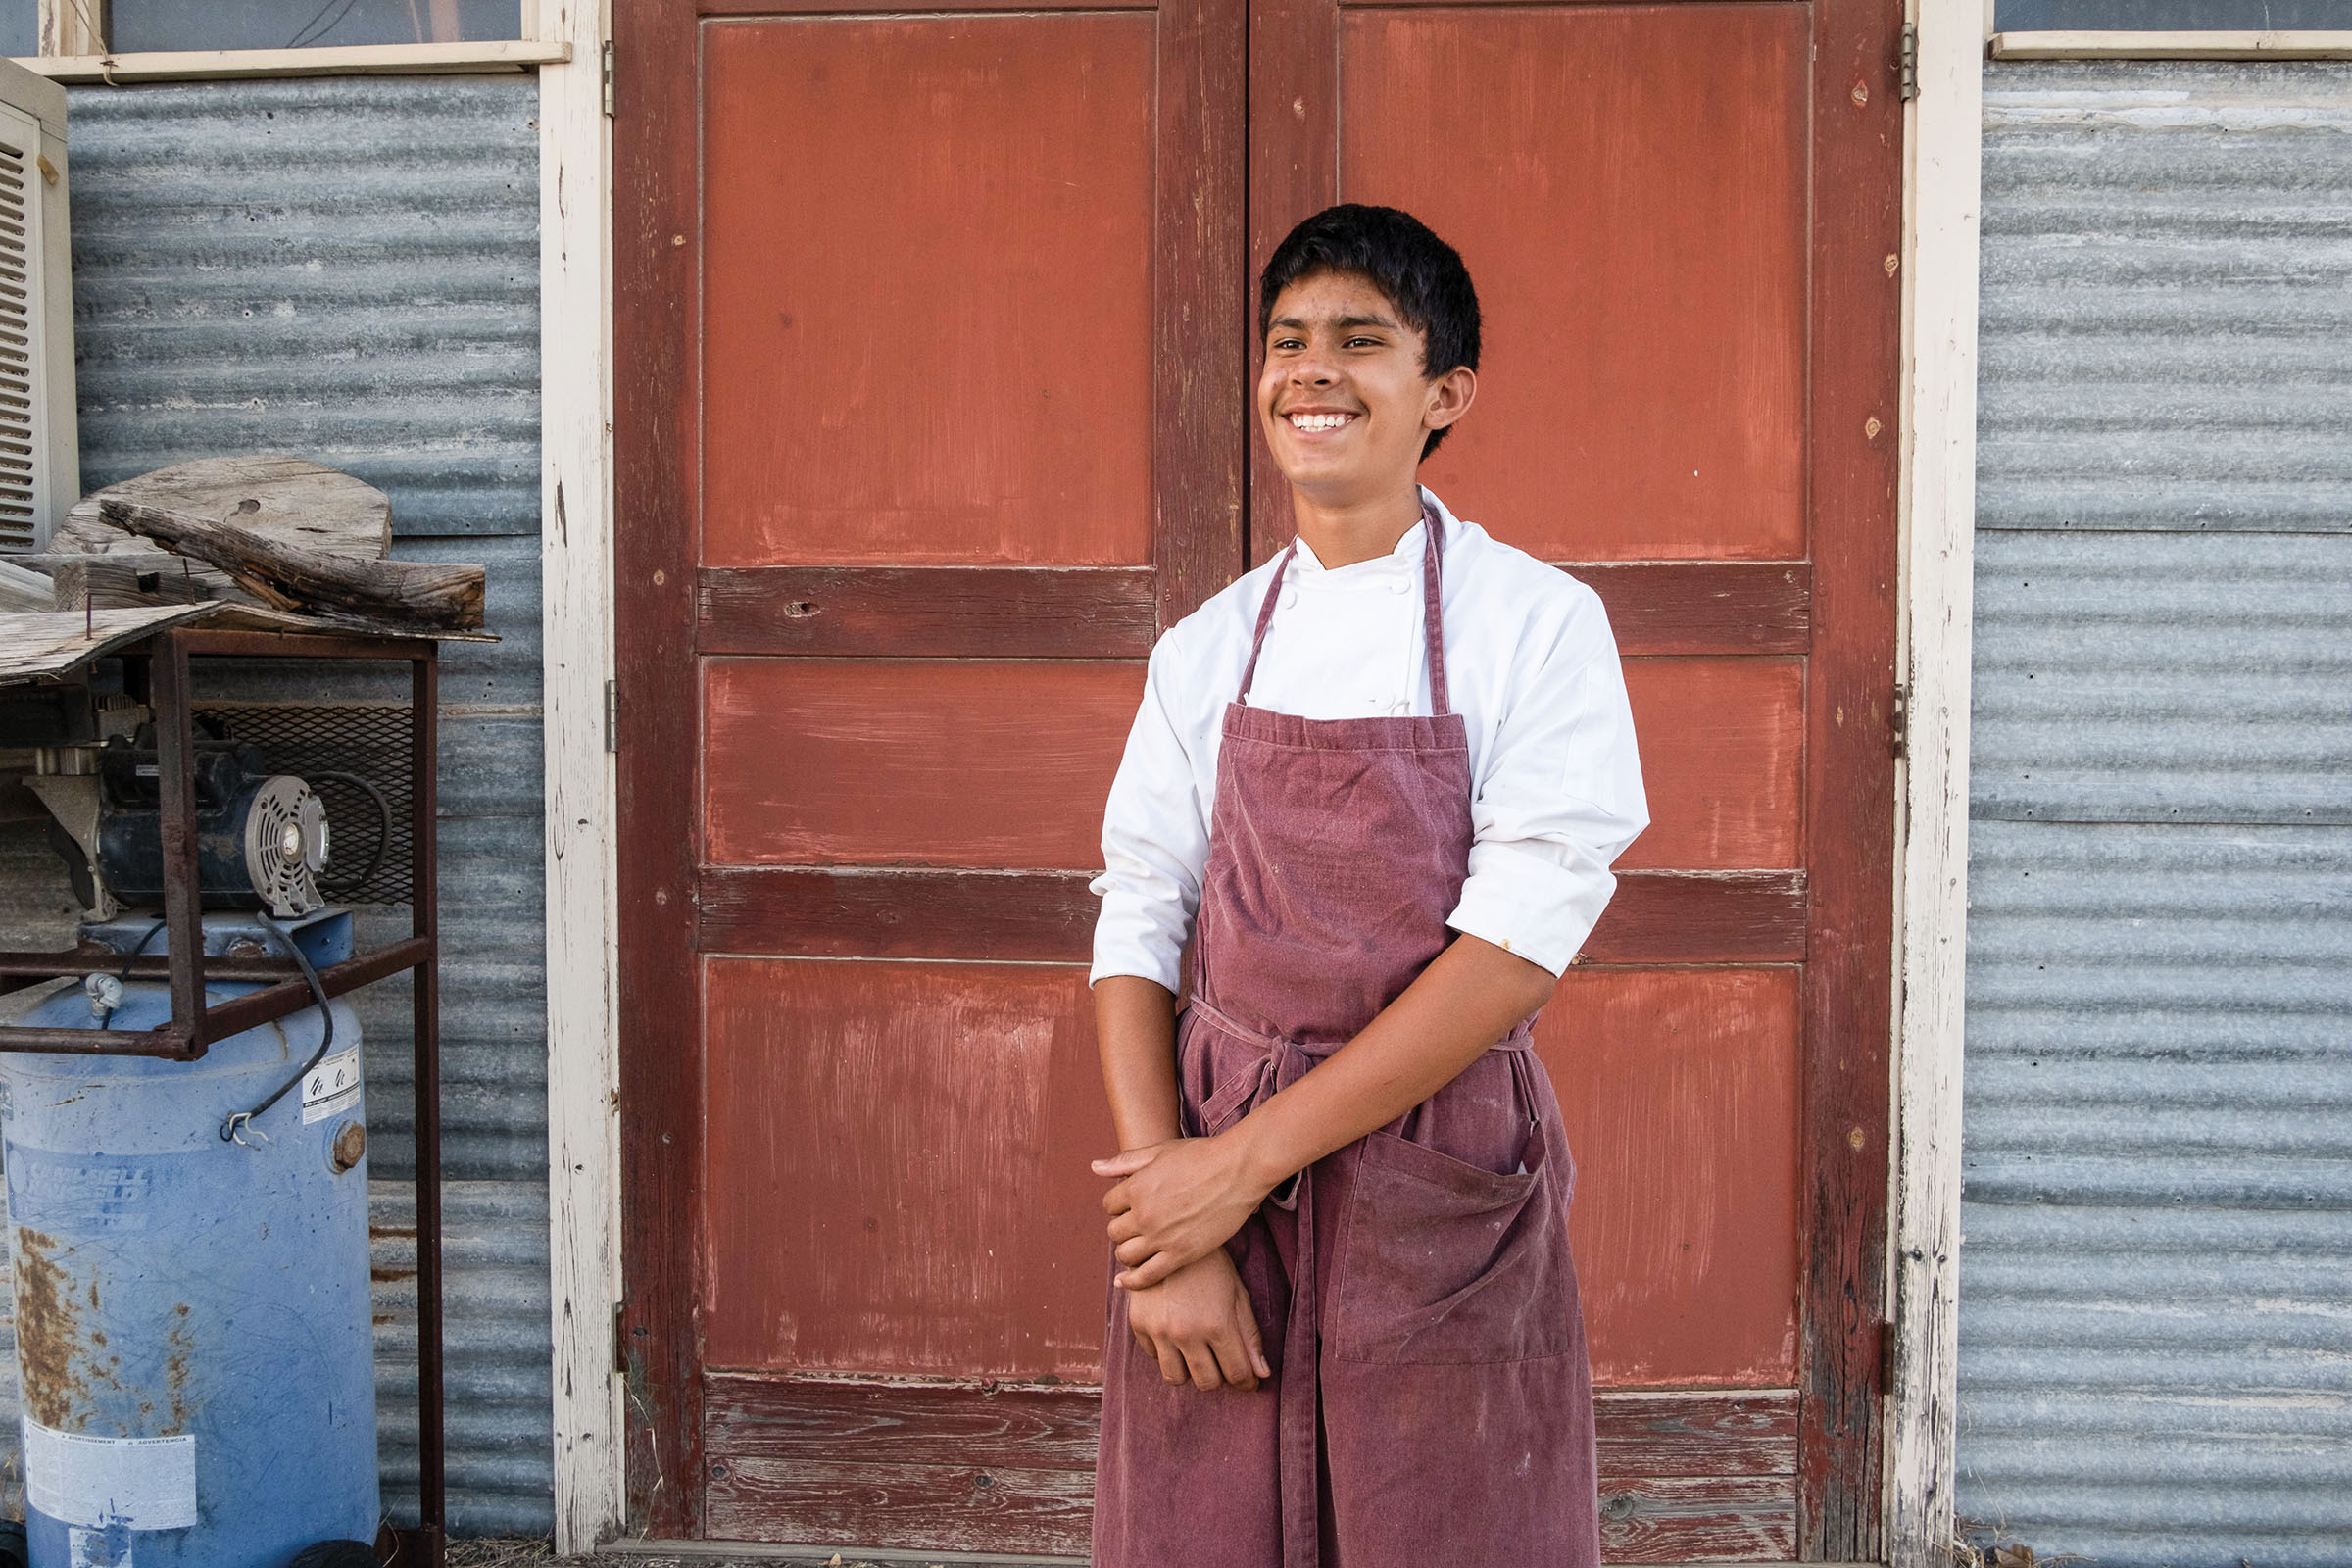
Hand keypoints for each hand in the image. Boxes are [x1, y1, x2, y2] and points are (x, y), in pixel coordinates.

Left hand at [1094, 1134, 1274, 1289]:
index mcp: (1135, 1187)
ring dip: (1127, 1251)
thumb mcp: (1159, 1151)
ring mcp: (1162, 1237)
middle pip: (1115, 1231)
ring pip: (1126, 1255)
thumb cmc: (1201, 1156)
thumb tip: (1094, 1167)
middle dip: (1122, 1227)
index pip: (1109, 1205)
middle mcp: (1144, 1215)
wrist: (1238, 1170)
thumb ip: (1124, 1162)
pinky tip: (1126, 1281)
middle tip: (1138, 1224)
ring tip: (1139, 1245)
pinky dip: (1133, 1281)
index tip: (1131, 1204)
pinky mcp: (1181, 1255)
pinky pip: (1147, 1276)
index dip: (1119, 1204)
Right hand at [1124, 1248, 1270, 1391]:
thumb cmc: (1211, 1264)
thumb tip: (1262, 1373)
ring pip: (1176, 1378)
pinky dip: (1166, 1352)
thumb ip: (1249, 1335)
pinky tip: (1174, 1333)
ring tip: (1196, 1353)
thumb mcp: (1237, 1293)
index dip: (1246, 1381)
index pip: (1237, 1373)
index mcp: (1217, 1324)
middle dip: (1218, 1377)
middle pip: (1206, 1382)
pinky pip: (1154, 1357)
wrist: (1169, 1235)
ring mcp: (1160, 1330)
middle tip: (1221, 1363)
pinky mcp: (1139, 1324)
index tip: (1247, 1380)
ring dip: (1189, 1370)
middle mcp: (1187, 1332)